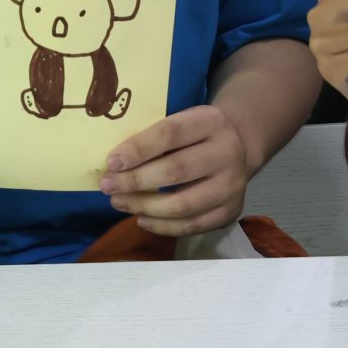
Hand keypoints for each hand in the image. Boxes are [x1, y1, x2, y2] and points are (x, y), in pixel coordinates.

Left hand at [100, 104, 252, 237]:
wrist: (238, 146)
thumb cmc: (196, 134)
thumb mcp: (183, 121)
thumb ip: (154, 137)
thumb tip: (114, 164)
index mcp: (211, 122)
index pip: (171, 134)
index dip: (139, 149)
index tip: (112, 162)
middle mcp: (227, 153)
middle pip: (176, 170)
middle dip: (136, 181)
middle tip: (108, 186)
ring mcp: (232, 185)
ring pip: (183, 204)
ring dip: (145, 206)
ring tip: (119, 203)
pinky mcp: (230, 211)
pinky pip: (192, 226)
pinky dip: (162, 226)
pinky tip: (142, 218)